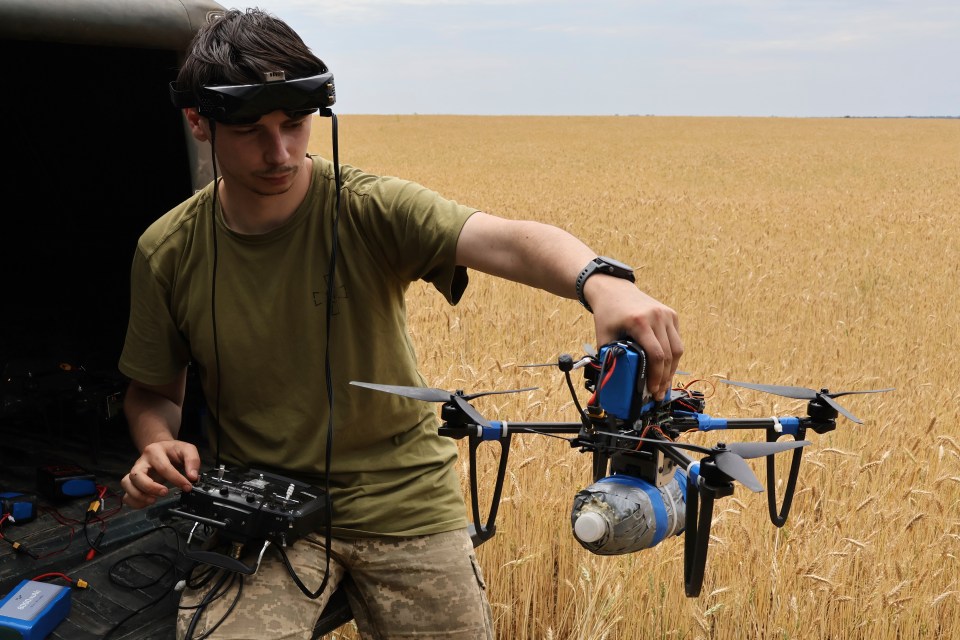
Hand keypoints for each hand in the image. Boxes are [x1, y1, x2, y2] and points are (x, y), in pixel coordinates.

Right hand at [121, 440, 200, 508]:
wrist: (163, 449)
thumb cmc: (174, 451)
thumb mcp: (187, 449)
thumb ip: (192, 460)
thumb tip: (192, 477)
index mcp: (154, 451)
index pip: (163, 467)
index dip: (176, 479)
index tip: (187, 487)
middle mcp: (141, 461)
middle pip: (136, 475)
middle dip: (150, 487)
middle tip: (165, 493)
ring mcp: (134, 472)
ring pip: (127, 484)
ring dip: (139, 495)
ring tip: (153, 500)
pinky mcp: (133, 483)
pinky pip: (126, 495)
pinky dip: (134, 502)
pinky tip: (147, 503)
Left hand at [589, 279, 682, 400]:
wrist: (614, 290)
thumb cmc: (608, 314)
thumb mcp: (604, 336)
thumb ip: (610, 357)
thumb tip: (614, 382)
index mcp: (640, 322)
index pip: (655, 355)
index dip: (656, 376)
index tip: (652, 390)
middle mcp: (657, 316)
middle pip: (668, 354)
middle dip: (665, 377)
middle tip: (658, 393)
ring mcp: (666, 314)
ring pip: (677, 349)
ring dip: (672, 369)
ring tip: (664, 384)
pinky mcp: (671, 314)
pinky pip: (676, 340)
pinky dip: (673, 356)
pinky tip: (666, 368)